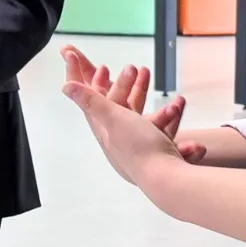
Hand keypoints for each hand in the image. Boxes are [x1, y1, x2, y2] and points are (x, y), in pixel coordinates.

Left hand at [61, 46, 203, 162]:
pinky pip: (166, 133)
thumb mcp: (113, 118)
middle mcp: (120, 142)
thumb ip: (92, 101)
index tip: (100, 65)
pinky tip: (180, 105)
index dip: (92, 82)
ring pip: (147, 120)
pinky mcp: (159, 155)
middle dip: (129, 87)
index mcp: (105, 132)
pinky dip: (173, 119)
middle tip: (135, 69)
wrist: (168, 180)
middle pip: (121, 108)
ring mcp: (141, 150)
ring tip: (168, 91)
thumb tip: (66, 87)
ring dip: (157, 104)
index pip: (93, 103)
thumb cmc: (139, 148)